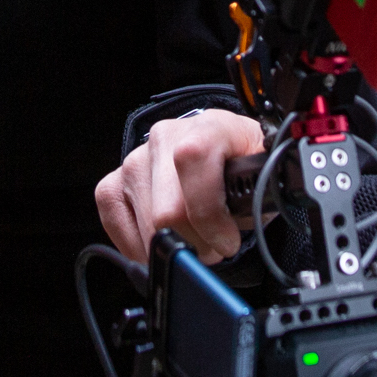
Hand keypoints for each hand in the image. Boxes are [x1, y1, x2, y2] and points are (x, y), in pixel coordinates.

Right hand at [95, 108, 267, 263]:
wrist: (221, 159)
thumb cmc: (243, 173)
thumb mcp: (263, 180)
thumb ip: (257, 197)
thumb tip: (234, 229)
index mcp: (208, 127)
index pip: (193, 159)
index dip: (210, 213)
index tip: (227, 240)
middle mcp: (164, 137)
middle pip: (167, 210)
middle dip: (197, 243)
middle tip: (214, 246)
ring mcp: (133, 159)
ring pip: (146, 227)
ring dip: (174, 248)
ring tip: (195, 241)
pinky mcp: (112, 183)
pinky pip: (116, 225)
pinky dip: (143, 249)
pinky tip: (166, 242)